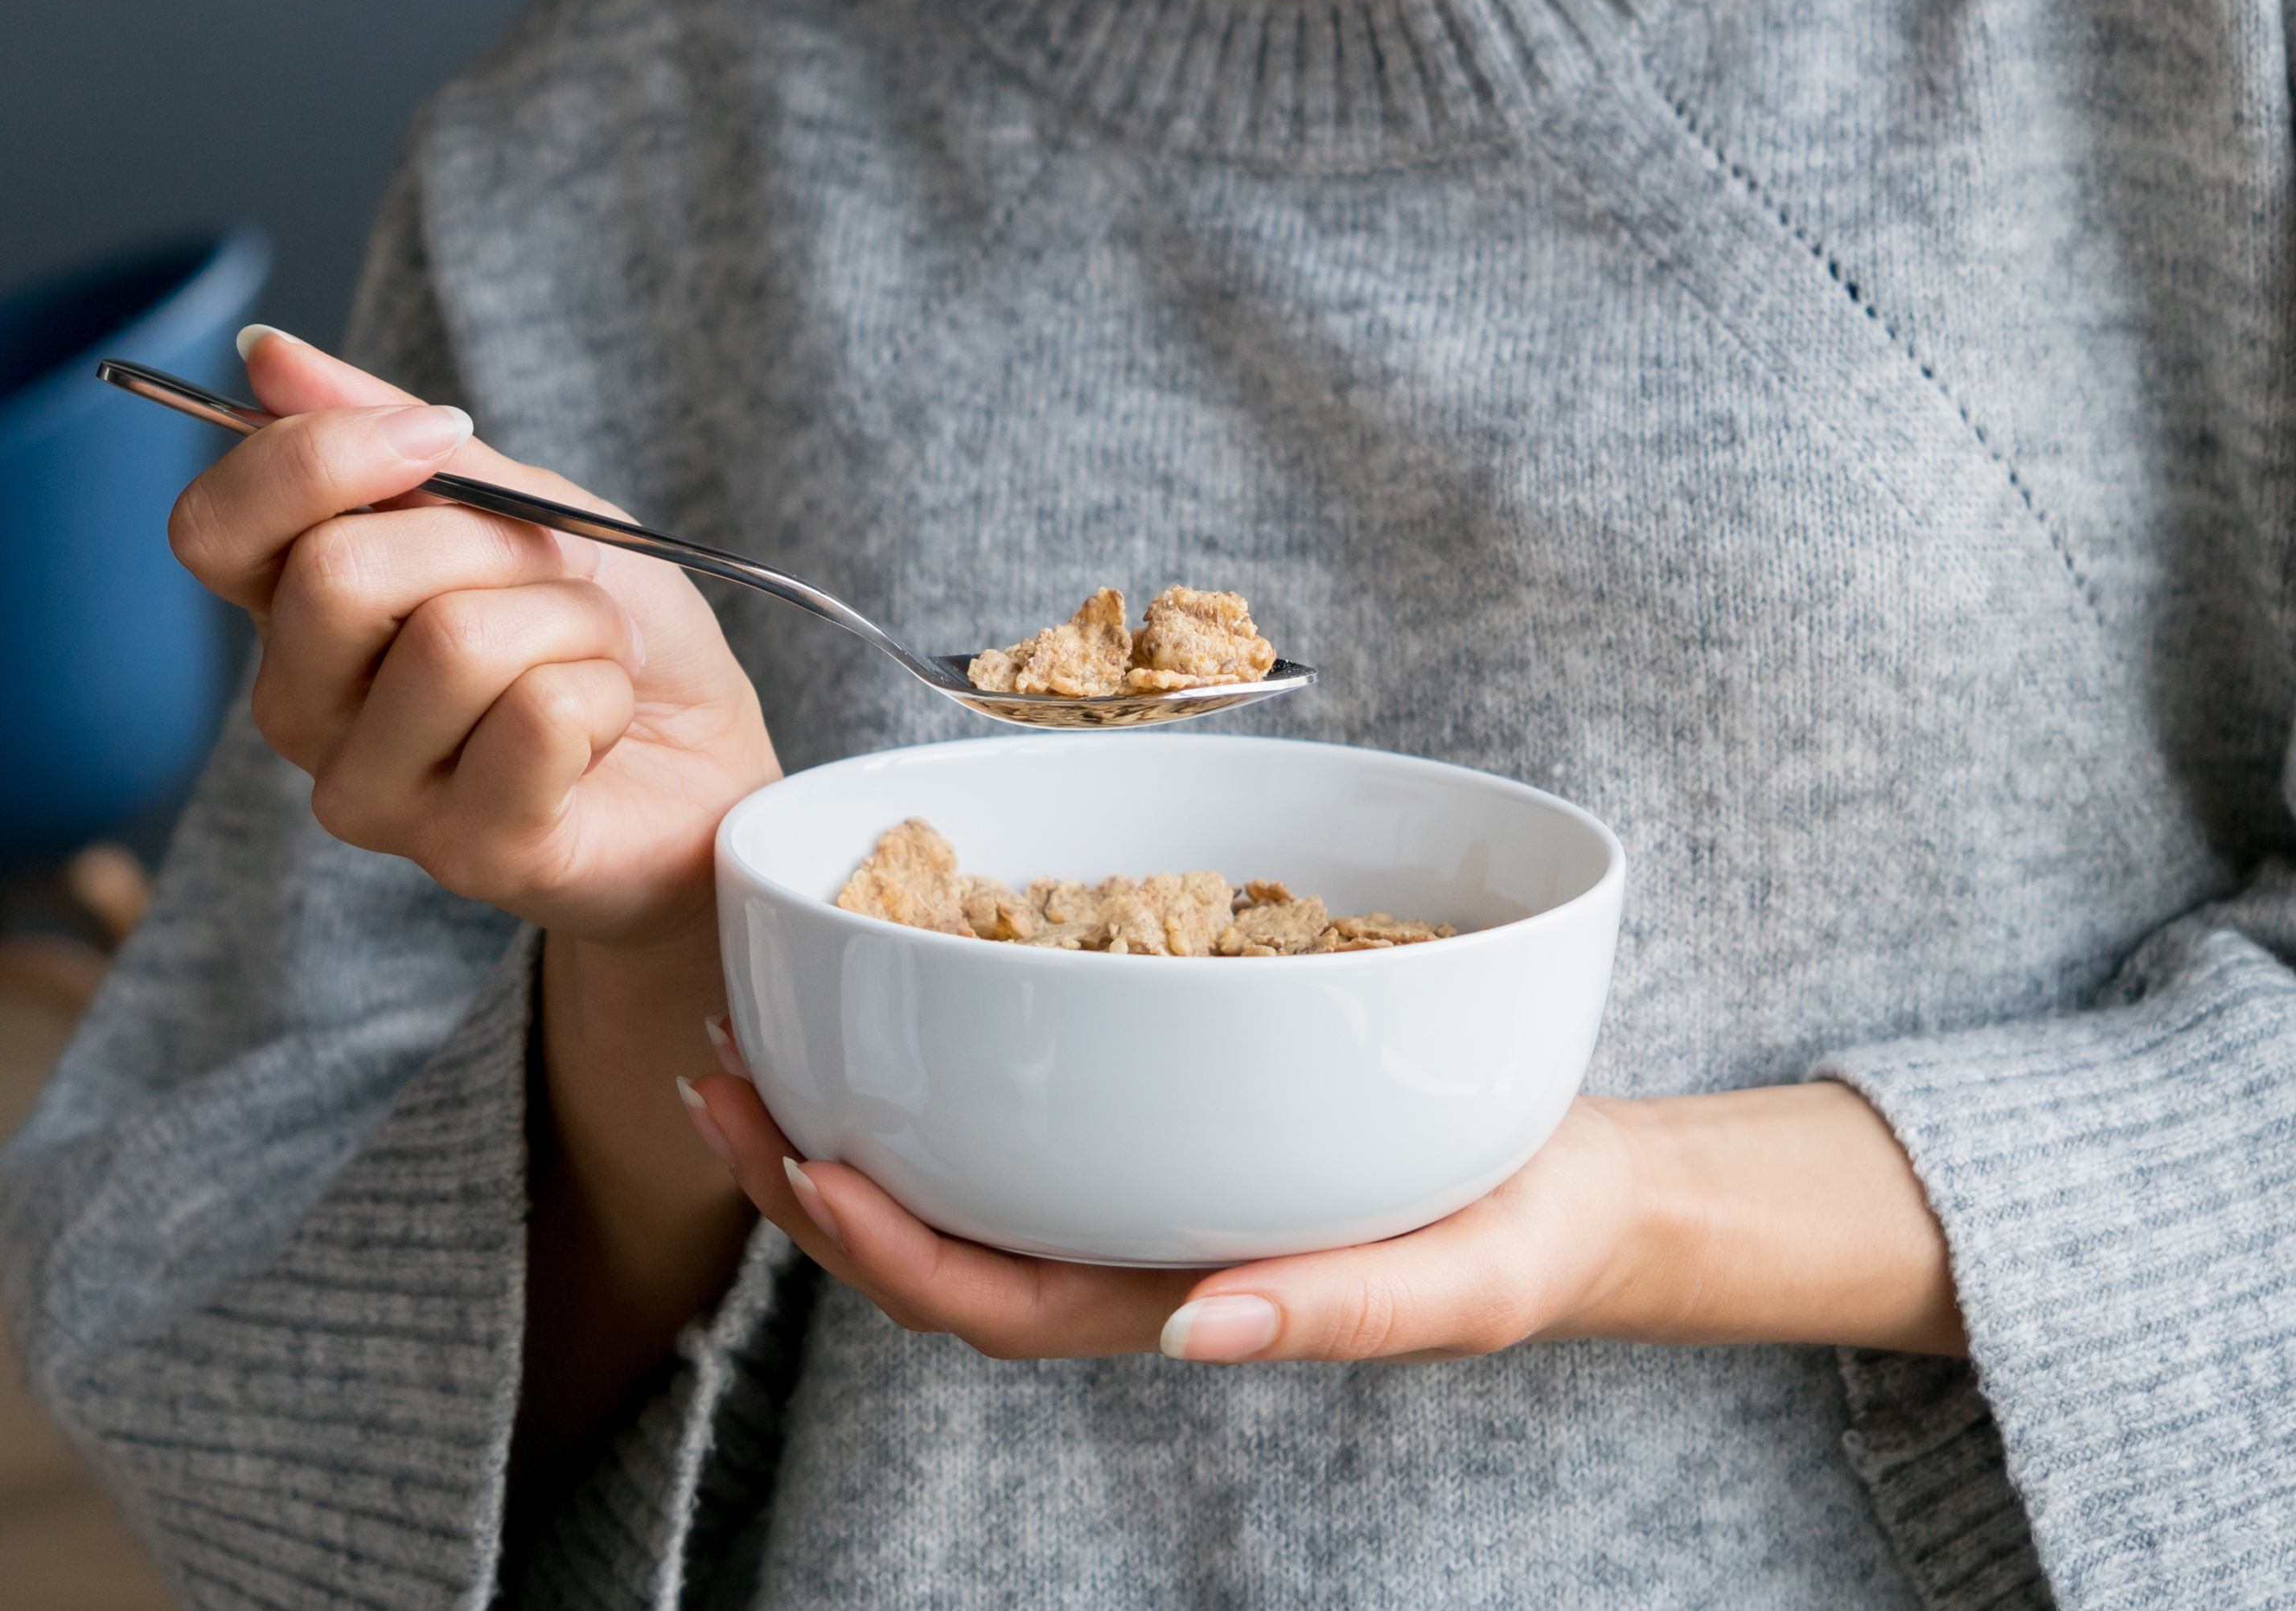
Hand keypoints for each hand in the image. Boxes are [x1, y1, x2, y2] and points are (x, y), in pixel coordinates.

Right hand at [165, 319, 779, 956]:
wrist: (702, 752)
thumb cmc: (602, 626)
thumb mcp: (519, 499)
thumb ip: (391, 429)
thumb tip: (266, 353)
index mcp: (296, 607)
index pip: (212, 526)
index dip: (316, 459)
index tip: (441, 434)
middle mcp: (303, 706)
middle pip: (337, 576)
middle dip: (493, 542)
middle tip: (558, 574)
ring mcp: (370, 791)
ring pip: (455, 643)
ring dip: (570, 621)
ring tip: (588, 655)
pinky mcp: (464, 851)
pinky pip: (537, 716)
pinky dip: (603, 692)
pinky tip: (600, 725)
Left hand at [671, 1067, 1964, 1365]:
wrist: (1581, 1182)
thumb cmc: (1520, 1233)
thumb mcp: (1462, 1282)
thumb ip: (1343, 1311)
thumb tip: (1205, 1332)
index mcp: (1173, 1297)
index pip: (993, 1293)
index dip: (888, 1244)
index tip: (809, 1162)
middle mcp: (1128, 1241)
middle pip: (934, 1229)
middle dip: (812, 1166)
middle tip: (714, 1068)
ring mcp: (1137, 1173)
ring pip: (961, 1159)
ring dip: (852, 1101)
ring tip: (757, 1020)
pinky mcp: (1165, 1095)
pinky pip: (1029, 1086)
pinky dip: (948, 1032)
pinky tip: (907, 963)